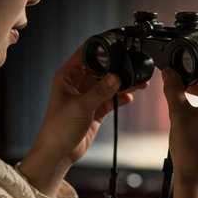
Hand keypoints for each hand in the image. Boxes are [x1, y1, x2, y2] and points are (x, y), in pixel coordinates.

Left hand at [19, 46, 147, 196]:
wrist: (58, 153)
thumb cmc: (58, 128)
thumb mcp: (81, 106)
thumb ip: (100, 91)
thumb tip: (116, 77)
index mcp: (67, 77)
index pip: (85, 55)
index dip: (99, 48)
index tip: (116, 44)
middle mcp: (77, 84)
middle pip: (101, 69)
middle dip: (116, 68)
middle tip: (132, 66)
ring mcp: (87, 97)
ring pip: (108, 85)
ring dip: (122, 83)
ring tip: (139, 81)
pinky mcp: (95, 109)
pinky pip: (111, 99)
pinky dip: (120, 97)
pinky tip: (130, 96)